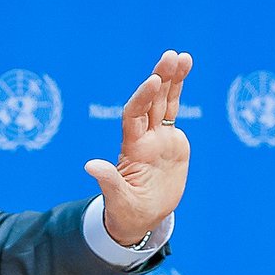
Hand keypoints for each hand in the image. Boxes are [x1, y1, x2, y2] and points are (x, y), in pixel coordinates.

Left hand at [85, 50, 192, 246]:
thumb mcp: (118, 200)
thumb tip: (90, 166)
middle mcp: (144, 138)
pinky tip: (184, 69)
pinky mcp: (171, 141)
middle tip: (171, 56)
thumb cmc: (126, 212)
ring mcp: (157, 137)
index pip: (135, 116)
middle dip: (161, 78)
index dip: (143, 98)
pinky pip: (172, 110)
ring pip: (164, 101)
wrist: (142, 217)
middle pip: (151, 102)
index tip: (154, 81)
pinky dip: (178, 90)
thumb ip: (108, 182)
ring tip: (182, 56)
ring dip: (172, 78)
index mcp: (132, 149)